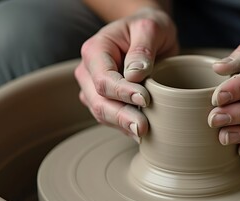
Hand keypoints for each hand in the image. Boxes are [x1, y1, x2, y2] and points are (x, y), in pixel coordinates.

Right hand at [75, 7, 177, 140]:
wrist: (147, 34)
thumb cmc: (148, 28)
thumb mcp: (151, 28)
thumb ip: (143, 49)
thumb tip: (136, 75)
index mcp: (95, 50)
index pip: (103, 79)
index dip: (122, 92)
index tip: (145, 99)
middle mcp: (89, 72)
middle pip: (98, 102)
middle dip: (121, 117)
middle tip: (143, 128)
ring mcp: (94, 89)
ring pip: (103, 114)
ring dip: (123, 126)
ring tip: (144, 133)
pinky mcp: (106, 101)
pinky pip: (112, 120)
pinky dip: (126, 127)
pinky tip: (142, 134)